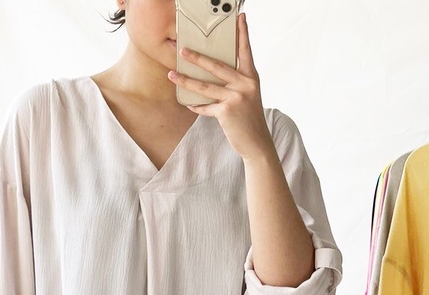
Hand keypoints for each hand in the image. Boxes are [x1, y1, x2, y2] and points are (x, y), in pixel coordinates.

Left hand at [167, 13, 274, 161]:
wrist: (256, 142)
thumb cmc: (249, 119)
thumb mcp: (248, 96)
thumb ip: (236, 83)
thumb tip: (213, 76)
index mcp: (251, 77)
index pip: (245, 51)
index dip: (242, 34)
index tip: (239, 18)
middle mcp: (244, 84)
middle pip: (217, 66)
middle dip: (197, 57)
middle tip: (183, 50)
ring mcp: (236, 98)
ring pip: (205, 87)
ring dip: (186, 81)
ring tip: (172, 74)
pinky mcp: (226, 112)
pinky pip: (205, 107)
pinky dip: (196, 106)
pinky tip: (188, 104)